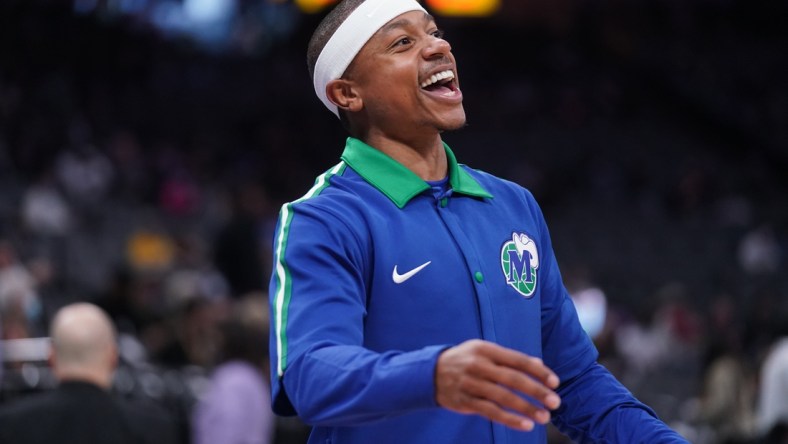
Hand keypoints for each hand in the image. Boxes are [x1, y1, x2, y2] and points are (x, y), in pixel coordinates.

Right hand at [435, 339, 560, 430]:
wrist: (430, 372)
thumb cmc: (466, 360)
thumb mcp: (484, 351)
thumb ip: (510, 359)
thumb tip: (539, 365)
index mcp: (486, 349)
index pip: (517, 360)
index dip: (538, 371)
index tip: (555, 382)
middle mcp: (478, 365)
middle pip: (512, 379)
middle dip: (536, 391)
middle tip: (555, 402)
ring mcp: (470, 383)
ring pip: (502, 397)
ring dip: (526, 408)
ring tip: (544, 417)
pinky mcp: (465, 401)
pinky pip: (490, 411)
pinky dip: (509, 419)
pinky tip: (526, 425)